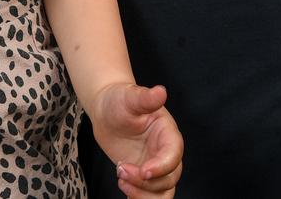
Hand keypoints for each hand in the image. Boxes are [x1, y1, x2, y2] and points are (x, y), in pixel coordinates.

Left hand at [90, 83, 182, 197]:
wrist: (106, 110)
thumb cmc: (120, 100)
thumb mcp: (130, 97)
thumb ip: (146, 98)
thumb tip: (161, 91)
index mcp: (167, 133)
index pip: (173, 155)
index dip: (162, 166)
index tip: (144, 170)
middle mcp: (165, 152)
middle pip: (169, 178)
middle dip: (146, 182)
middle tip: (121, 169)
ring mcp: (155, 166)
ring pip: (163, 193)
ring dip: (144, 195)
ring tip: (121, 180)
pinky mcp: (143, 177)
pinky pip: (149, 196)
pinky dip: (138, 198)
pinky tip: (123, 186)